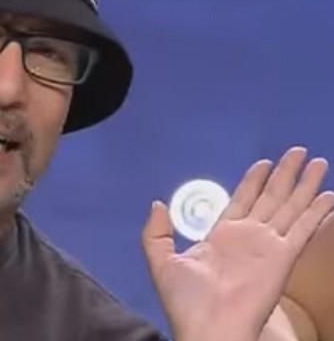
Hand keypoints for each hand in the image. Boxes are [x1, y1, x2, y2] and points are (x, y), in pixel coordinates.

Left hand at [141, 147, 333, 340]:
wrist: (208, 328)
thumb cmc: (185, 300)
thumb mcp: (160, 260)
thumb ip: (157, 232)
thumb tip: (157, 203)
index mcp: (221, 236)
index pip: (242, 200)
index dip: (254, 181)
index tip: (264, 162)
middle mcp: (248, 237)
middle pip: (271, 198)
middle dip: (284, 175)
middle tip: (298, 151)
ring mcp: (268, 246)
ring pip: (290, 207)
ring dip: (304, 185)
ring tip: (317, 162)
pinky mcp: (283, 257)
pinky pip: (303, 229)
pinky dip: (316, 211)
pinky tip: (328, 195)